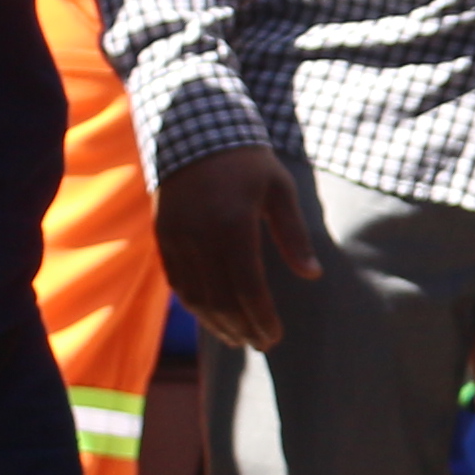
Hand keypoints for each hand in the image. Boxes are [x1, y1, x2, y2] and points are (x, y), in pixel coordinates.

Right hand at [154, 146, 319, 351]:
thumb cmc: (247, 160)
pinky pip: (176, 281)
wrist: (193, 129)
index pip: (247, 287)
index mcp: (232, 225)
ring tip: (238, 339)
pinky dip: (194, 305)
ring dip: (216, 323)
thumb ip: (293, 235)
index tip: (275, 337)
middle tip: (261, 345)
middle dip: (241, 328)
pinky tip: (211, 317)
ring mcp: (176, 237)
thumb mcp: (279, 189)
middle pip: (220, 299)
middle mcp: (200, 236)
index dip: (261, 318)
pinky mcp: (162, 236)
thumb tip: (312, 275)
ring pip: (194, 295)